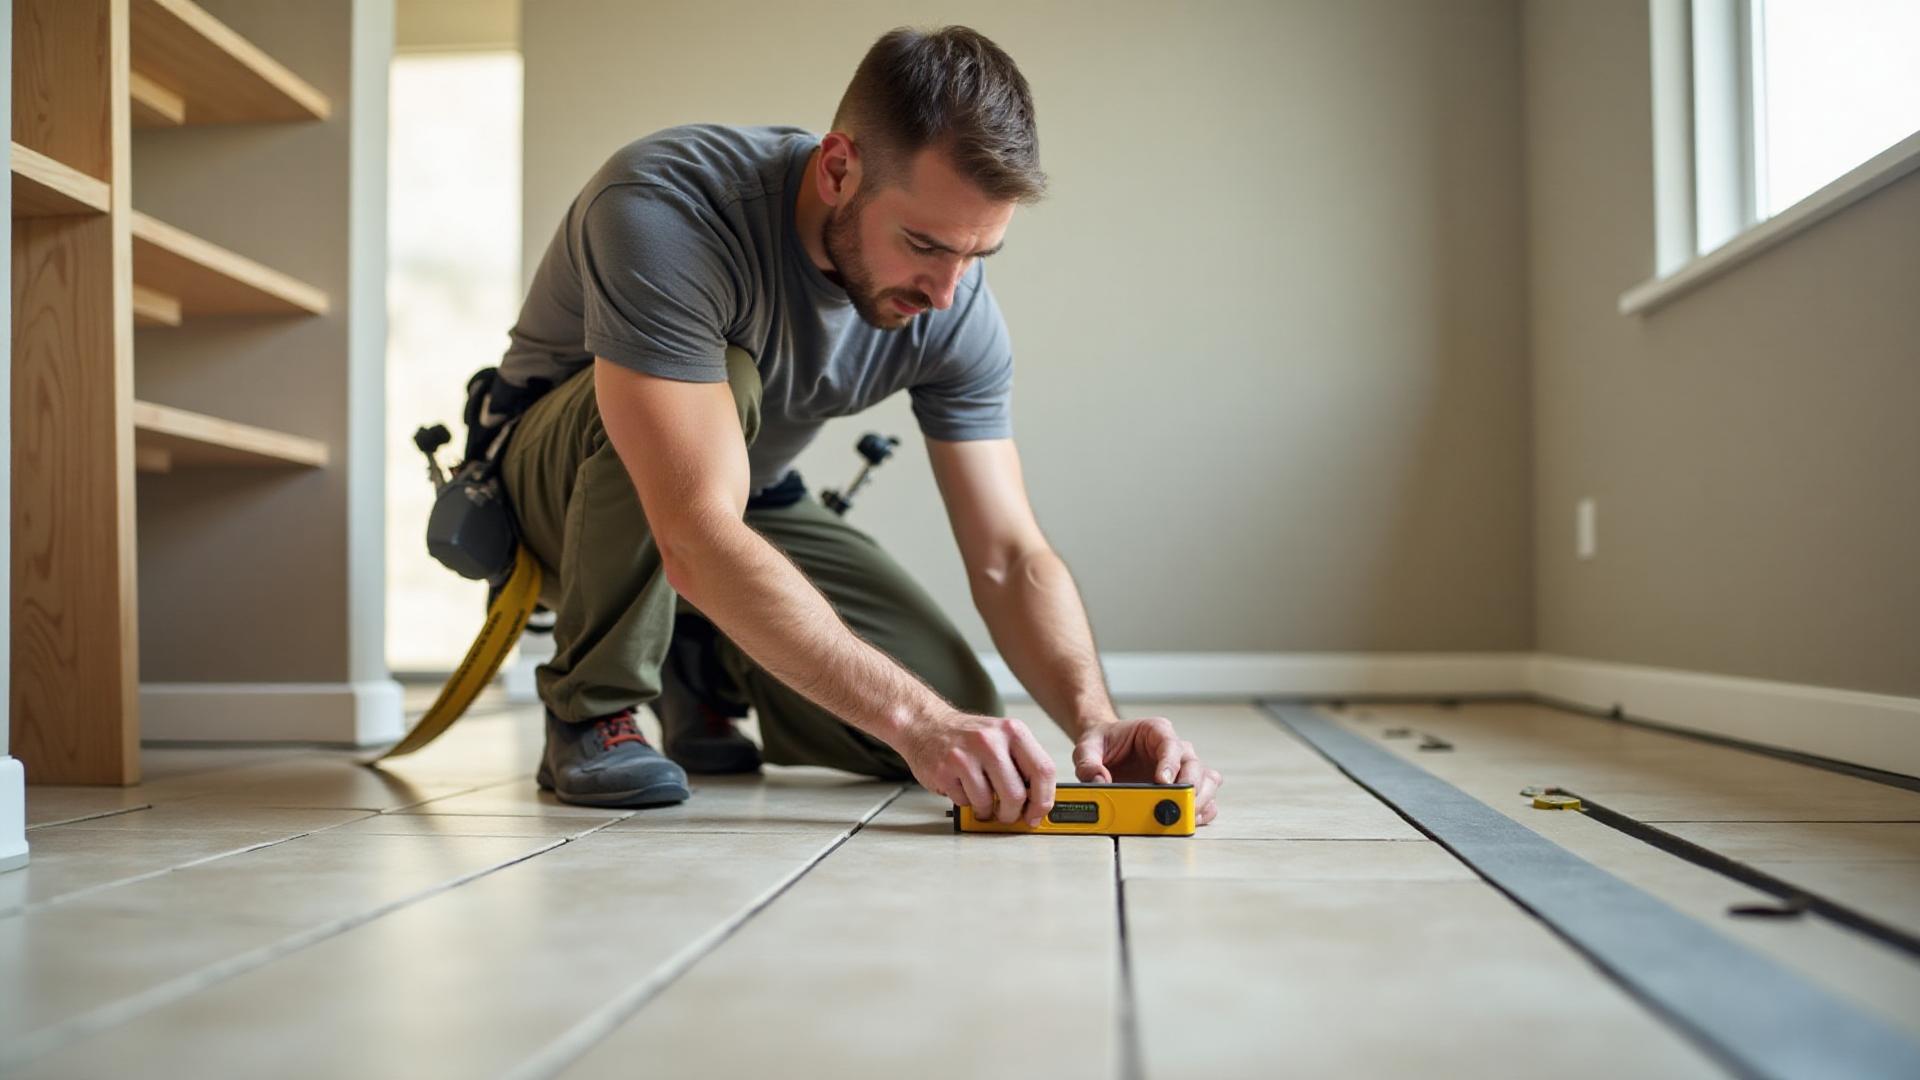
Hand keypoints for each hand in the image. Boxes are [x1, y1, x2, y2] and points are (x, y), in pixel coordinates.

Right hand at [900, 710, 1057, 825]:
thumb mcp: (1003, 739)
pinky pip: (964, 801)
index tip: (1036, 814)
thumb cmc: (968, 738)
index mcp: (1013, 731)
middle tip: (1006, 815)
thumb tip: (1038, 804)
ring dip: (986, 811)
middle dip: (1012, 813)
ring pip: (988, 802)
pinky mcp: (944, 769)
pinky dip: (965, 802)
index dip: (1043, 800)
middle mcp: (990, 740)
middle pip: (1016, 794)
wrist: (925, 724)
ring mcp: (965, 755)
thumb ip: (1023, 766)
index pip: (1043, 770)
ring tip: (981, 800)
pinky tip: (961, 786)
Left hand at [1072, 716, 1222, 825]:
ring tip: (1187, 815)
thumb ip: (1088, 762)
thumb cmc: (1104, 742)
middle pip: (1194, 765)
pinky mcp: (1183, 788)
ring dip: (1201, 799)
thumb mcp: (1087, 747)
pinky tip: (1191, 819)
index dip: (1170, 764)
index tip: (1163, 781)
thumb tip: (1099, 781)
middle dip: (1190, 786)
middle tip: (1179, 803)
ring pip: (1206, 781)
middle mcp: (1175, 749)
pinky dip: (1202, 810)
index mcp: (1155, 731)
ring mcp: (1183, 769)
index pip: (1170, 745)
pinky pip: (1204, 798)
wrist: (1107, 748)